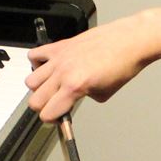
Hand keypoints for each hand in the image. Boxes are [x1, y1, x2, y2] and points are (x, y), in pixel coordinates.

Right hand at [25, 12, 160, 121]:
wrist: (130, 41)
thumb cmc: (123, 65)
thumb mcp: (105, 93)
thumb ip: (83, 98)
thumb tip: (72, 98)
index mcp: (75, 87)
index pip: (48, 112)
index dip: (52, 119)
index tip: (57, 117)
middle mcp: (63, 73)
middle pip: (35, 100)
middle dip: (44, 107)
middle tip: (55, 104)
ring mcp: (59, 58)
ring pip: (30, 80)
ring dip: (39, 87)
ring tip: (52, 86)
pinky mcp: (60, 46)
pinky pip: (35, 55)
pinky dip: (37, 64)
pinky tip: (49, 68)